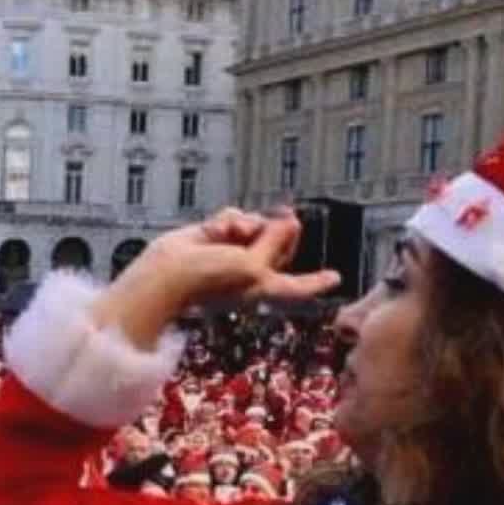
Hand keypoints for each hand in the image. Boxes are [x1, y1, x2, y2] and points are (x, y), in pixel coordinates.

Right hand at [94, 208, 341, 349]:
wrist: (168, 274)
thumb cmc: (208, 280)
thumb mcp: (251, 264)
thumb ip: (274, 241)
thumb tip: (290, 220)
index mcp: (265, 287)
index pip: (298, 284)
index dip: (317, 281)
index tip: (335, 278)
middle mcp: (252, 271)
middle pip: (280, 245)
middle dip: (280, 232)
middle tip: (286, 217)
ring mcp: (233, 253)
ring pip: (257, 227)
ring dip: (249, 224)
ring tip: (233, 233)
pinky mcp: (216, 237)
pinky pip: (235, 219)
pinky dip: (229, 221)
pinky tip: (216, 229)